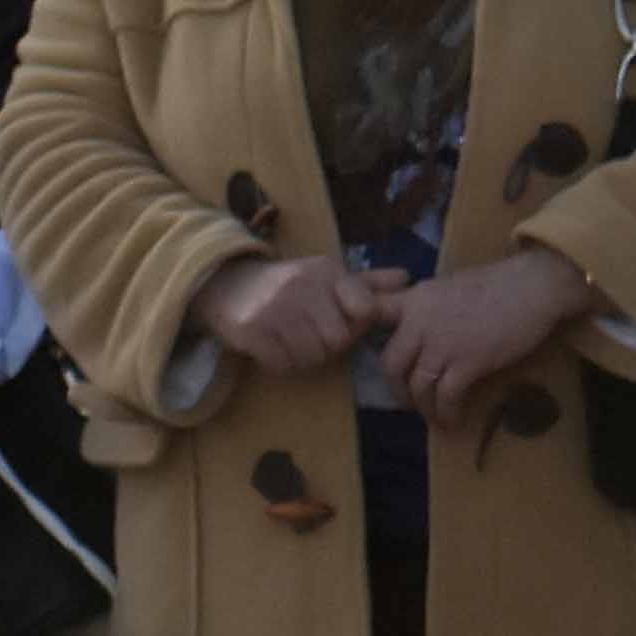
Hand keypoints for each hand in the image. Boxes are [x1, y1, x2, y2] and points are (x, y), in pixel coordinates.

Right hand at [194, 248, 397, 377]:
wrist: (228, 284)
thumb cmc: (289, 285)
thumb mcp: (328, 277)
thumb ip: (368, 283)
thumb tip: (408, 278)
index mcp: (327, 271)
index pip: (364, 310)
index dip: (355, 324)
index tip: (339, 320)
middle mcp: (302, 285)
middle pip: (338, 340)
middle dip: (326, 345)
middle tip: (309, 333)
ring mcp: (275, 307)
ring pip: (311, 356)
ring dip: (303, 357)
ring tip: (290, 339)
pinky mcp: (251, 328)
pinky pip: (282, 364)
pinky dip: (280, 362)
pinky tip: (272, 346)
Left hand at [389, 243, 597, 436]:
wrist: (532, 286)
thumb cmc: (498, 284)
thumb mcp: (450, 287)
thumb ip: (429, 307)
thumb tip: (422, 327)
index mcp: (415, 299)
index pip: (373, 313)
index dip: (363, 334)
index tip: (374, 354)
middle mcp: (420, 322)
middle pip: (392, 364)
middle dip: (398, 388)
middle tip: (408, 400)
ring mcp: (442, 343)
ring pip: (418, 385)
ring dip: (424, 406)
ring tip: (434, 415)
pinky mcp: (467, 362)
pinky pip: (446, 396)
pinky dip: (446, 412)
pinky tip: (452, 419)